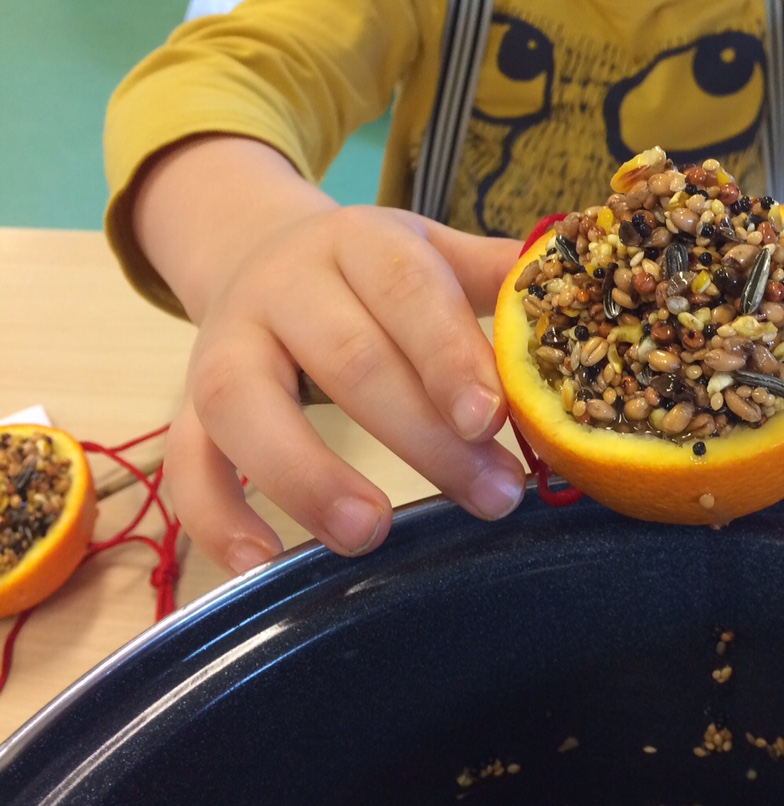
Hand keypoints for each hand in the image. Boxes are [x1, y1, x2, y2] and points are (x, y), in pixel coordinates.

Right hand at [165, 206, 526, 573]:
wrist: (260, 253)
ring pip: (244, 404)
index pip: (406, 291)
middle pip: (346, 360)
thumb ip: (493, 274)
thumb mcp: (429, 251)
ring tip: (369, 534)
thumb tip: (576, 292)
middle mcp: (284, 287)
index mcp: (360, 243)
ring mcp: (225, 344)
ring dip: (306, 475)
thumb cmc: (373, 272)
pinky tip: (262, 562)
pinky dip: (215, 516)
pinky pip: (184, 461)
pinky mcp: (189, 403)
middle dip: (422, 437)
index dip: (447, 354)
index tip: (493, 419)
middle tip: (491, 497)